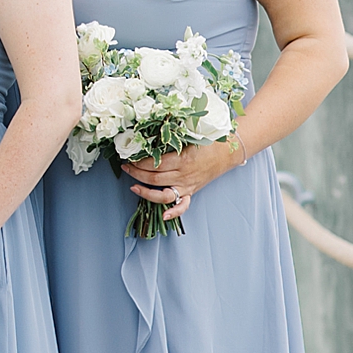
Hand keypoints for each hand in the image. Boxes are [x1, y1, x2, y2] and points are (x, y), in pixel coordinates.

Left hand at [119, 137, 244, 222]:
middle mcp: (183, 175)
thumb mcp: (189, 136)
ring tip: (132, 186)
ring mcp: (187, 186)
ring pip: (163, 194)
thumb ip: (171, 138)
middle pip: (154, 179)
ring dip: (145, 192)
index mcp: (182, 159)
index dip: (139, 161)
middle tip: (126, 166)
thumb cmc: (207, 141)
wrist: (226, 152)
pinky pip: (182, 206)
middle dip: (136, 173)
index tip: (130, 156)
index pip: (154, 164)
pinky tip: (163, 216)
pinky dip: (173, 212)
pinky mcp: (191, 192)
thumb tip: (150, 137)